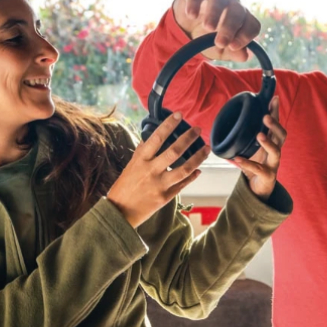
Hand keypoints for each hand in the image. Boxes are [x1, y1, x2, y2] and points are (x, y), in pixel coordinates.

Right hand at [106, 113, 210, 227]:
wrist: (120, 211)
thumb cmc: (125, 186)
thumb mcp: (132, 164)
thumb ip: (144, 151)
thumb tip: (154, 134)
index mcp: (140, 160)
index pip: (156, 138)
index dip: (168, 125)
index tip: (179, 115)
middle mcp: (151, 171)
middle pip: (174, 152)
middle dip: (188, 138)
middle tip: (198, 129)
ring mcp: (160, 185)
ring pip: (185, 169)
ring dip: (198, 157)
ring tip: (207, 148)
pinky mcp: (166, 197)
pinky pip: (183, 184)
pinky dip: (193, 175)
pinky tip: (199, 169)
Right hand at [172, 0, 260, 61]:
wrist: (186, 29)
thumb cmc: (208, 38)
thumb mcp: (220, 50)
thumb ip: (233, 53)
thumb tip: (244, 56)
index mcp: (243, 19)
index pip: (252, 24)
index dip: (245, 36)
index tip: (232, 47)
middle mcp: (232, 4)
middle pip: (238, 11)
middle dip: (230, 27)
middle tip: (220, 42)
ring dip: (215, 13)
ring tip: (208, 28)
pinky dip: (195, 2)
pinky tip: (191, 15)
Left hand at [232, 97, 284, 200]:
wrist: (258, 191)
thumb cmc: (255, 166)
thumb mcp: (251, 149)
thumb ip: (245, 137)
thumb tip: (232, 119)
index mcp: (272, 144)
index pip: (276, 125)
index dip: (276, 112)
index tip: (273, 98)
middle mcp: (275, 152)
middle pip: (282, 136)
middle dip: (275, 125)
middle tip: (265, 116)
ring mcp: (273, 165)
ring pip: (276, 152)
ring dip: (268, 143)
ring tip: (259, 135)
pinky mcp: (267, 177)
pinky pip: (259, 169)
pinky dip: (248, 163)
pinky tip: (238, 159)